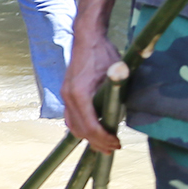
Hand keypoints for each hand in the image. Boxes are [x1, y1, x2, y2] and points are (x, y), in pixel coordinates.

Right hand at [60, 28, 123, 152]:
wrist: (87, 39)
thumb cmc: (102, 54)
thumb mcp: (115, 74)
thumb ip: (116, 95)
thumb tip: (122, 115)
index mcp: (79, 94)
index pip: (91, 126)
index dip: (104, 139)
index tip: (117, 144)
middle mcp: (68, 97)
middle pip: (80, 130)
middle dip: (96, 142)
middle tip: (112, 149)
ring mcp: (65, 96)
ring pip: (73, 126)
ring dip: (88, 137)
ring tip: (104, 144)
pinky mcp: (67, 93)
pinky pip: (71, 117)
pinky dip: (81, 127)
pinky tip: (93, 130)